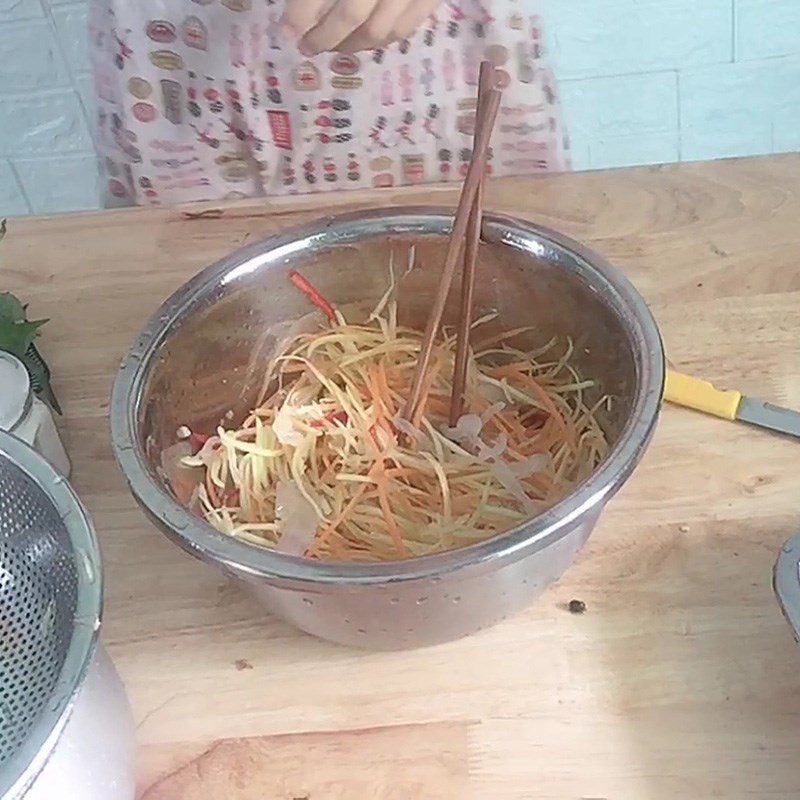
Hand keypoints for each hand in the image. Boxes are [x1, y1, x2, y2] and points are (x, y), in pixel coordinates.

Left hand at [281, 0, 440, 55]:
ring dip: (352, 45)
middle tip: (306, 47)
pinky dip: (383, 39)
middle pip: (350, 15)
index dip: (300, 15)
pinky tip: (367, 40)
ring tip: (334, 47)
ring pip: (378, 30)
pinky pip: (406, 28)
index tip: (285, 31)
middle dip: (324, 37)